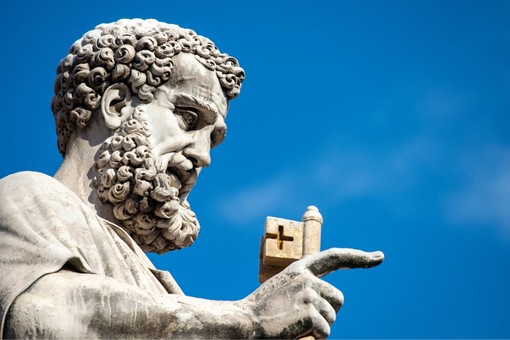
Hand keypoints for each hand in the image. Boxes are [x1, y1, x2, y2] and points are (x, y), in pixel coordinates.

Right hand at [241, 248, 383, 338]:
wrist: (244, 322)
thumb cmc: (264, 310)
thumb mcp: (286, 289)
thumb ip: (308, 287)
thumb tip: (334, 302)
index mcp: (300, 268)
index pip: (335, 257)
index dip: (359, 257)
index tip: (378, 257)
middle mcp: (307, 277)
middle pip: (338, 298)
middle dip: (328, 312)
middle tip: (301, 318)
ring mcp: (308, 293)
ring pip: (332, 317)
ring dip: (318, 327)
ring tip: (293, 324)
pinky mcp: (309, 312)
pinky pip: (325, 332)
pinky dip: (314, 337)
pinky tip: (294, 332)